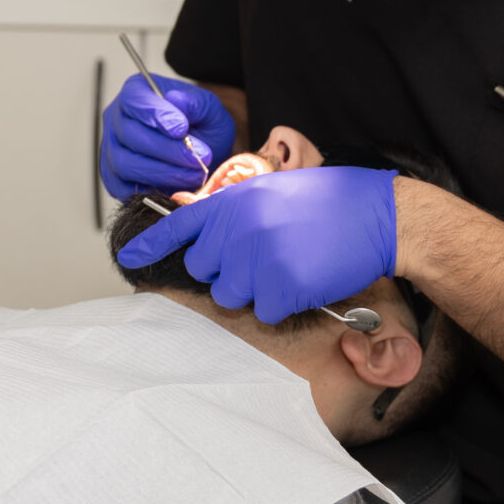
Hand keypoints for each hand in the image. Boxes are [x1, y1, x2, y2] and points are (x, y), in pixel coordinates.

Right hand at [100, 72, 234, 197]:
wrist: (201, 150)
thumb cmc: (200, 125)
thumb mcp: (208, 108)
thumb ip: (195, 102)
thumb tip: (176, 99)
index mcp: (135, 92)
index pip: (134, 101)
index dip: (156, 116)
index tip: (181, 129)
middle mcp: (117, 119)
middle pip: (130, 135)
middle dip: (167, 149)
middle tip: (198, 157)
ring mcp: (112, 150)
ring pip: (126, 163)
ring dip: (163, 172)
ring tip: (194, 173)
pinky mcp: (115, 179)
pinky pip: (124, 188)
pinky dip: (151, 190)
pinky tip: (177, 188)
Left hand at [117, 165, 397, 322]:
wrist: (375, 215)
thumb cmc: (329, 202)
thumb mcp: (273, 191)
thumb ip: (236, 211)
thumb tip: (202, 229)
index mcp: (234, 201)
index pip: (179, 226)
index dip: (151, 244)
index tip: (128, 257)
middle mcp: (236, 229)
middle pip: (204, 270)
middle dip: (228, 270)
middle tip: (266, 256)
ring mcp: (255, 260)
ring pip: (231, 295)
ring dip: (256, 289)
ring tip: (290, 264)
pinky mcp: (278, 288)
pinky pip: (263, 312)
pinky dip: (282, 304)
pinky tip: (304, 279)